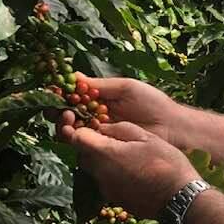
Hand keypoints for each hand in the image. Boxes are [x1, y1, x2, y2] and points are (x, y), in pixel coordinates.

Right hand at [57, 78, 181, 144]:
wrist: (171, 126)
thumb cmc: (152, 102)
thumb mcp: (125, 88)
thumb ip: (100, 86)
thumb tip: (73, 76)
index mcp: (100, 99)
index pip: (74, 97)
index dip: (61, 95)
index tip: (52, 92)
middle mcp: (96, 116)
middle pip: (68, 115)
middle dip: (58, 112)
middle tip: (60, 111)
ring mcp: (100, 132)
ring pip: (73, 130)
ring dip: (64, 125)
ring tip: (67, 120)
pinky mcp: (105, 147)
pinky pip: (85, 144)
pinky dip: (76, 138)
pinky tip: (74, 133)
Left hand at [60, 120, 199, 217]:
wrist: (179, 199)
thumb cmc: (166, 163)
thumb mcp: (145, 136)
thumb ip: (119, 129)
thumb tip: (102, 128)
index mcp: (105, 153)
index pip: (75, 137)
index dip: (75, 126)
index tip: (83, 120)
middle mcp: (99, 172)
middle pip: (81, 153)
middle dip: (88, 142)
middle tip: (104, 133)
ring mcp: (105, 188)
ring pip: (93, 167)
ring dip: (100, 157)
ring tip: (121, 151)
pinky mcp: (113, 198)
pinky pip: (104, 179)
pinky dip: (111, 171)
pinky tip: (130, 167)